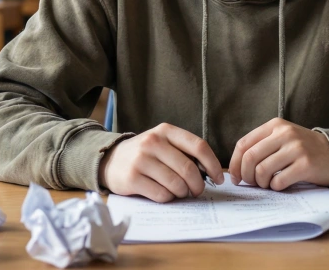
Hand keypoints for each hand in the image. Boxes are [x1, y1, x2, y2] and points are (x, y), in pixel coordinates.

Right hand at [99, 123, 222, 202]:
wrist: (110, 160)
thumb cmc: (145, 154)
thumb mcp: (163, 143)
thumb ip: (184, 152)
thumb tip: (209, 172)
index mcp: (165, 131)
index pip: (198, 146)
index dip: (213, 164)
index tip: (218, 178)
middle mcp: (153, 142)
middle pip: (188, 169)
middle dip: (198, 185)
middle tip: (198, 191)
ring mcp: (141, 160)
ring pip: (176, 184)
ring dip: (182, 193)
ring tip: (179, 192)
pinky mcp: (132, 178)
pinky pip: (161, 194)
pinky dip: (168, 198)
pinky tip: (164, 194)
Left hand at [229, 118, 328, 190]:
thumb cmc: (301, 149)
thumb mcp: (281, 138)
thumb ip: (260, 146)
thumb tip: (236, 169)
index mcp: (275, 126)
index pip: (244, 144)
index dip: (234, 163)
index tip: (235, 177)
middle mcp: (285, 134)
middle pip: (250, 158)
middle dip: (246, 175)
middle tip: (251, 183)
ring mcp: (296, 148)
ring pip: (262, 170)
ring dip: (261, 183)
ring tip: (268, 184)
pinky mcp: (305, 165)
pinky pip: (279, 181)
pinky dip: (275, 187)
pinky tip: (281, 185)